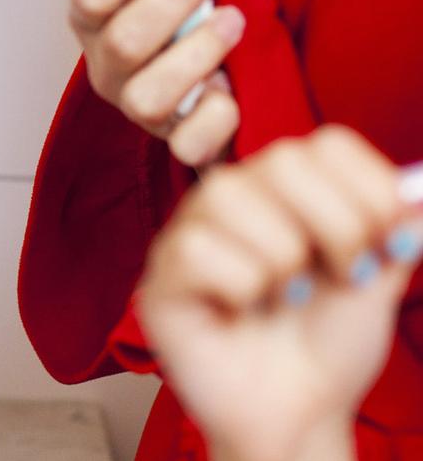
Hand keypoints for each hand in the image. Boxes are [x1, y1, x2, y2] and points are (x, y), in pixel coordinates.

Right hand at [69, 0, 243, 166]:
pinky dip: (216, 116)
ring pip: (149, 95)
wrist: (206, 74)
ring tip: (234, 20)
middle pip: (125, 39)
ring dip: (197, 52)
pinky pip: (189, 143)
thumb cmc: (185, 10)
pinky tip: (232, 87)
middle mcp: (105, 66)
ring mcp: (136, 107)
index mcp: (92, 18)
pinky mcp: (174, 141)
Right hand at [138, 127, 422, 460]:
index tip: (387, 241)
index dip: (370, 188)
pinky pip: (199, 250)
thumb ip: (396, 227)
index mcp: (288, 184)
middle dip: (336, 228)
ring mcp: (193, 226)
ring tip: (283, 297)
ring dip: (281, 265)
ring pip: (234, 199)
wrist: (299, 415)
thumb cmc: (329, 344)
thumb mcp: (378, 278)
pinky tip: (239, 311)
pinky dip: (238, 289)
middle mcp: (237, 190)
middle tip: (341, 275)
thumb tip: (418, 190)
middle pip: (285, 160)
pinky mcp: (162, 270)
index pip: (329, 144)